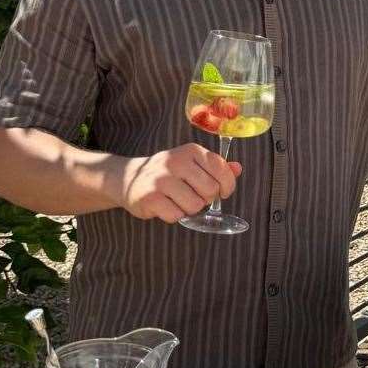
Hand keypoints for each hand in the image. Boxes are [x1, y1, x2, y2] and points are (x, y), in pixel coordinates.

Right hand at [119, 143, 241, 222]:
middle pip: (210, 191)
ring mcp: (161, 179)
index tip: (223, 191)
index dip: (227, 185)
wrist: (129, 177)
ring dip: (190, 209)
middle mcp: (176, 162)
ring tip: (178, 200)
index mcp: (191, 151)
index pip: (222, 169)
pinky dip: (174, 215)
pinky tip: (166, 206)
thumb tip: (238, 168)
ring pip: (195, 206)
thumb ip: (216, 166)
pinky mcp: (150, 198)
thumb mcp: (192, 163)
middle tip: (194, 195)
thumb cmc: (168, 172)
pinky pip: (176, 216)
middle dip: (206, 199)